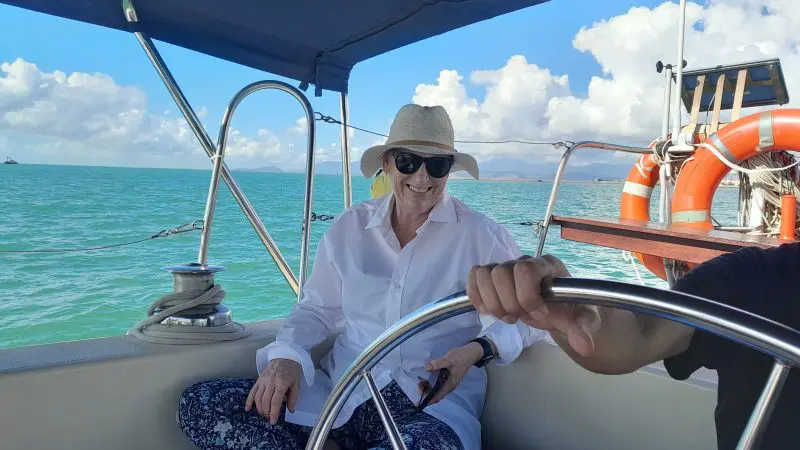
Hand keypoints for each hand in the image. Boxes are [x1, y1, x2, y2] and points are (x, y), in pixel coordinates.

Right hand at [245, 358, 300, 424]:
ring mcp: (263, 381)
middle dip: (266, 412)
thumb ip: (293, 397)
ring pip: (258, 397)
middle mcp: (270, 382)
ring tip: (263, 414)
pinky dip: (249, 401)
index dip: (273, 413)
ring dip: (259, 408)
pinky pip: (252, 391)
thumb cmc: (291, 371)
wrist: (284, 356)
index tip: (273, 421)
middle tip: (269, 418)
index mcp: (281, 383)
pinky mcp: (258, 379)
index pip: (275, 401)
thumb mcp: (296, 384)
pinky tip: (247, 409)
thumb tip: (291, 410)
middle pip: (265, 401)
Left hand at [419, 343, 483, 406]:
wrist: (470, 353)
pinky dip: (430, 382)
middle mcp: (448, 386)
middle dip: (425, 392)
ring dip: (427, 387)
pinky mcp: (447, 377)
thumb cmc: (460, 357)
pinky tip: (426, 376)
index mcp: (449, 385)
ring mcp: (448, 382)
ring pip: (435, 389)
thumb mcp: (449, 359)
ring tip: (420, 380)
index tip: (417, 402)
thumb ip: (437, 364)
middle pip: (435, 394)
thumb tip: (426, 368)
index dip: (427, 400)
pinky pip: (437, 383)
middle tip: (418, 384)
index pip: (437, 397)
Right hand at [468, 255, 600, 356]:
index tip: (540, 314)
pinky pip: (474, 277)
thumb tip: (584, 346)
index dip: (526, 296)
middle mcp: (525, 261)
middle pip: (500, 272)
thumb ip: (583, 330)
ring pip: (483, 274)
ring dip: (493, 302)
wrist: (561, 311)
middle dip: (509, 303)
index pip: (525, 269)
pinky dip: (476, 296)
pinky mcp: (493, 277)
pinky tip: (489, 311)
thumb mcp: (584, 320)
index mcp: (548, 266)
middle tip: (522, 318)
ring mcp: (507, 268)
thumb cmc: (571, 311)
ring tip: (508, 316)